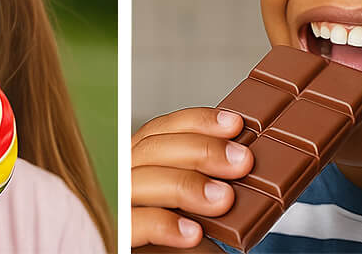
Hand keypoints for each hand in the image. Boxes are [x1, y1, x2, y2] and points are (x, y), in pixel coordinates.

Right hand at [129, 107, 250, 250]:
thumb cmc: (187, 245)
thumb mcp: (206, 210)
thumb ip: (215, 184)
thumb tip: (246, 158)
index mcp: (141, 166)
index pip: (160, 132)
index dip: (195, 121)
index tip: (235, 123)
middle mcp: (122, 181)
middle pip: (149, 150)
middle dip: (199, 149)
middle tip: (242, 160)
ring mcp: (115, 208)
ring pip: (137, 181)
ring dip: (184, 184)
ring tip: (224, 198)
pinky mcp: (115, 236)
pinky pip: (131, 225)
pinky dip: (162, 224)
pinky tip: (193, 232)